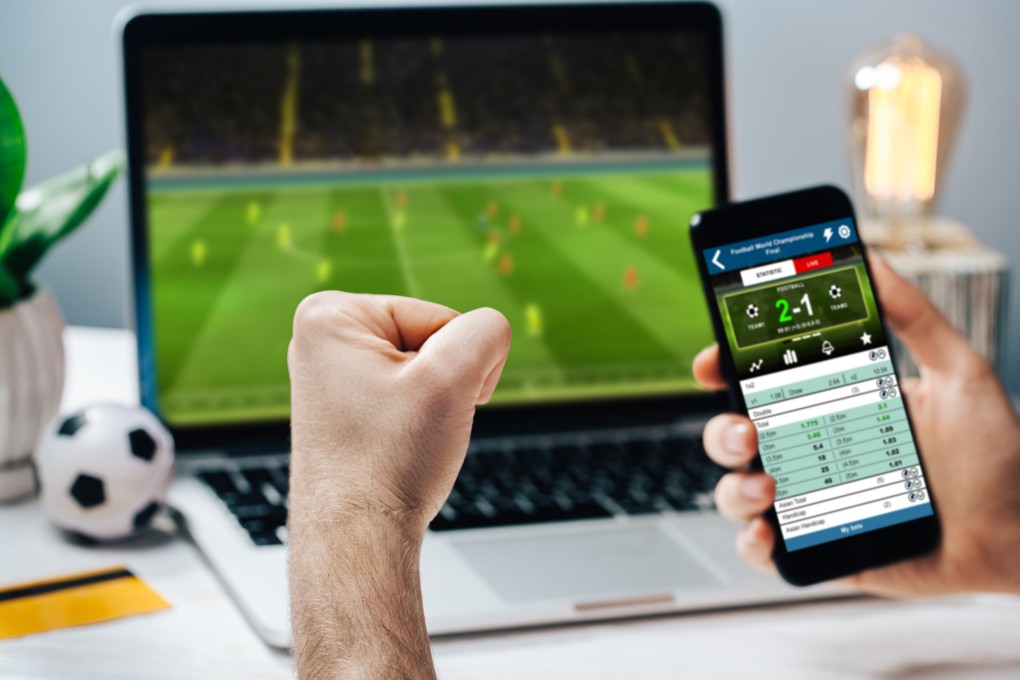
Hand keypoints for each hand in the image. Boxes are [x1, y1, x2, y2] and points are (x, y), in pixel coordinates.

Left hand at [287, 292, 509, 678]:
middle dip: (442, 384)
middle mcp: (319, 337)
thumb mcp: (452, 379)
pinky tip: (396, 447)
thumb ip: (487, 331)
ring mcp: (329, 373)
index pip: (443, 319)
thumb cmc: (389, 462)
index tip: (420, 410)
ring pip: (423, 370)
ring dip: (433, 403)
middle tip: (410, 429)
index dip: (454, 368)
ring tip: (401, 440)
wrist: (357, 540)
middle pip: (430, 339)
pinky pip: (406, 394)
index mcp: (330, 314)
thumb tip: (489, 332)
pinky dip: (416, 419)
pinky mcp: (342, 404)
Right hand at [694, 253, 1019, 596]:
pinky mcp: (815, 548)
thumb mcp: (959, 373)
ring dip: (734, 486)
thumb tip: (873, 259)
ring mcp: (808, 501)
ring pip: (735, 489)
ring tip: (768, 486)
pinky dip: (748, 540)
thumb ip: (915, 316)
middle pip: (734, 433)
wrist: (1018, 536)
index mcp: (833, 404)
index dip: (725, 366)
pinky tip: (767, 531)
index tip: (713, 359)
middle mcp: (811, 450)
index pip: (761, 380)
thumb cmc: (997, 458)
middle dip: (722, 430)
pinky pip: (758, 546)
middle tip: (748, 431)